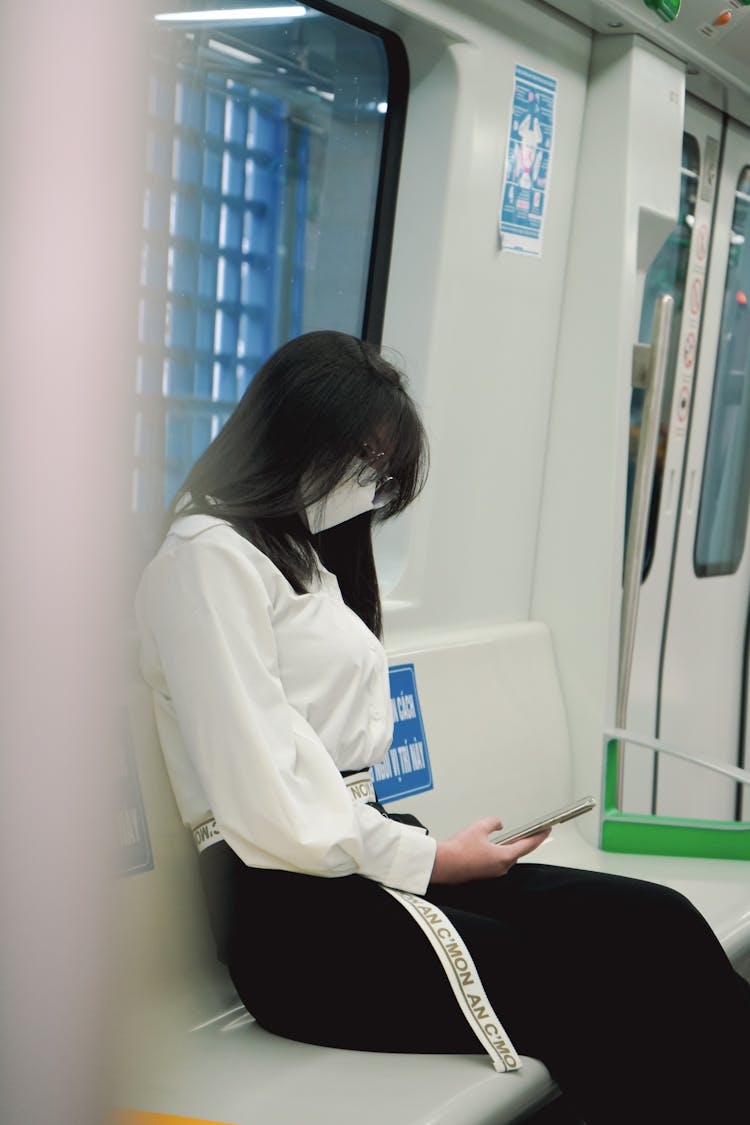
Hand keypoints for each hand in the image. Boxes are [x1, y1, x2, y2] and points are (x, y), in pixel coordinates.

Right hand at [430, 816, 549, 884]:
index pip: (528, 846)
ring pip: (506, 857)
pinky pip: (496, 860)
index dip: (538, 837)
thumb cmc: (459, 850)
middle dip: (524, 841)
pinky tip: (492, 844)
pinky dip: (498, 851)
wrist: (443, 864)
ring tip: (511, 836)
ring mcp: (491, 872)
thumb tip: (498, 823)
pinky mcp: (482, 873)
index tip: (546, 831)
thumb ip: (493, 823)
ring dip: (509, 847)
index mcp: (504, 857)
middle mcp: (500, 867)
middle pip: (517, 852)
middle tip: (530, 831)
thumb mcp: (479, 828)